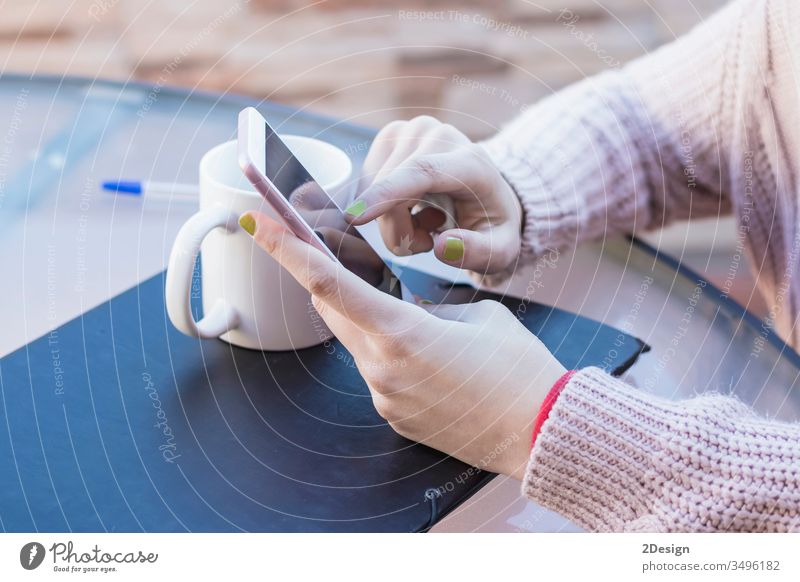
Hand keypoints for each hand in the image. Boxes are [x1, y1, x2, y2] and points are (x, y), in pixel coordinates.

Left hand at [240, 211, 565, 478]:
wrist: (539, 431)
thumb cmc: (517, 368)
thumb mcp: (475, 314)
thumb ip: (425, 306)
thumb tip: (401, 310)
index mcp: (402, 333)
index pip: (330, 284)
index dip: (289, 250)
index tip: (258, 223)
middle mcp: (382, 368)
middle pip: (331, 310)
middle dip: (325, 278)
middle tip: (326, 252)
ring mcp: (385, 397)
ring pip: (354, 341)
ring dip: (364, 317)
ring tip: (409, 314)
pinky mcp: (394, 416)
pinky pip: (375, 371)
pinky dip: (386, 352)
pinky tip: (429, 356)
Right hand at [346, 116, 522, 274]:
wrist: (486, 193)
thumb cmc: (491, 224)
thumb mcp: (501, 249)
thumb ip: (478, 252)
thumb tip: (444, 247)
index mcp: (470, 162)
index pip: (422, 171)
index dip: (386, 194)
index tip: (354, 218)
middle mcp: (438, 136)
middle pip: (392, 191)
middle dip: (398, 232)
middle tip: (426, 243)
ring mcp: (411, 132)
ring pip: (374, 188)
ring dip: (391, 221)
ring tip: (425, 222)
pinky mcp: (390, 136)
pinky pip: (368, 183)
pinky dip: (382, 205)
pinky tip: (411, 207)